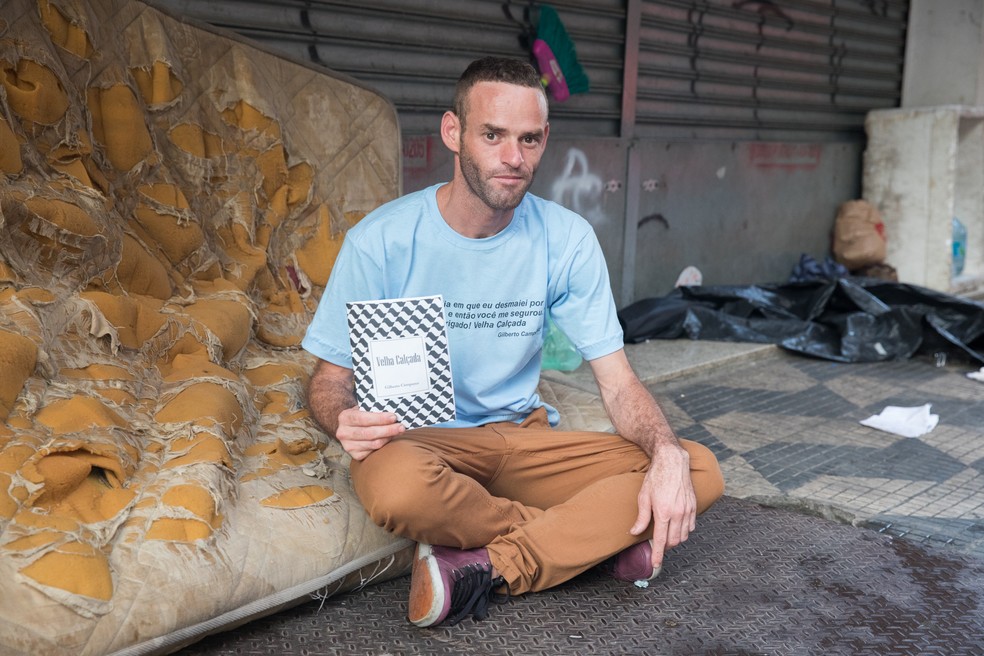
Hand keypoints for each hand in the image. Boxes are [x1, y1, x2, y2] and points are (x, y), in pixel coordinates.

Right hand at [335, 407, 404, 459]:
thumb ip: (373, 409)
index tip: (393, 417)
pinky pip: (373, 451)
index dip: (379, 419)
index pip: (362, 418)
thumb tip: (393, 411)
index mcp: (344, 417)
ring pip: (373, 443)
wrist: (350, 428)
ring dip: (388, 437)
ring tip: (398, 431)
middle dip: (387, 430)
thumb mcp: (362, 409)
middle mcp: (343, 433)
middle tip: (401, 427)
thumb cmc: (361, 416)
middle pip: (369, 433)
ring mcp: (348, 446)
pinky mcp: (355, 455)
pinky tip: (389, 438)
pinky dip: (384, 445)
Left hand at [629, 443, 696, 569]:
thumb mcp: (643, 497)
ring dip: (675, 540)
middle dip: (665, 547)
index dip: (658, 555)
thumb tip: (634, 532)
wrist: (673, 462)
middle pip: (673, 541)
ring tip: (666, 535)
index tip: (656, 565)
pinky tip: (677, 526)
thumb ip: (641, 518)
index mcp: (663, 512)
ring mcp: (688, 510)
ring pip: (684, 536)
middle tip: (658, 544)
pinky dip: (684, 531)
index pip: (660, 540)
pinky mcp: (694, 506)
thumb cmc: (656, 478)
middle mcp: (678, 514)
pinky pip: (691, 527)